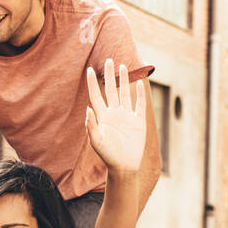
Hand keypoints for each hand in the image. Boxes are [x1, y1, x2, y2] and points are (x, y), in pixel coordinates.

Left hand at [85, 58, 145, 174]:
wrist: (124, 166)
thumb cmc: (108, 155)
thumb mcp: (96, 141)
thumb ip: (91, 125)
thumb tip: (88, 108)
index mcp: (103, 116)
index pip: (96, 95)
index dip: (92, 83)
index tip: (89, 70)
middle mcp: (114, 113)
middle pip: (111, 90)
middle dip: (109, 75)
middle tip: (108, 60)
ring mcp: (127, 116)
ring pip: (125, 94)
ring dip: (124, 80)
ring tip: (123, 66)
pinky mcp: (138, 122)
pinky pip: (139, 105)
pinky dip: (140, 95)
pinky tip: (139, 84)